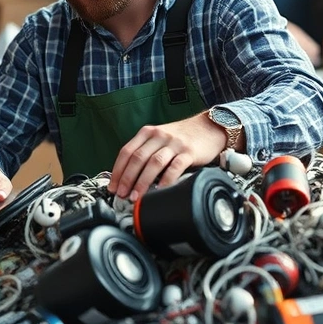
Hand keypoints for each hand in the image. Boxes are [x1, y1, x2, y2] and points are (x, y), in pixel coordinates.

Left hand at [108, 112, 228, 201]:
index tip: (113, 187)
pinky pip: (175, 167)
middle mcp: (159, 136)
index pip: (126, 151)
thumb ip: (146, 152)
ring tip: (136, 196)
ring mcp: (174, 143)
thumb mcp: (160, 138)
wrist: (209, 127)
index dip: (117, 171)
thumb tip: (128, 177)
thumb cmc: (182, 137)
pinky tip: (160, 191)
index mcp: (147, 132)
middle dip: (127, 179)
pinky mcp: (189, 152)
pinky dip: (166, 180)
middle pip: (137, 158)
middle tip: (122, 194)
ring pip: (153, 163)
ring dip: (142, 182)